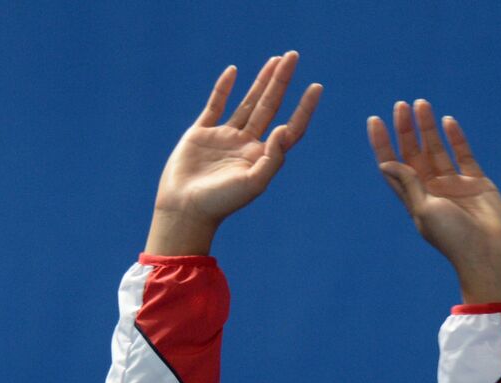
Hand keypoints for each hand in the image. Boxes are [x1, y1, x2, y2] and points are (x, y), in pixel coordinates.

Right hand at [145, 52, 321, 254]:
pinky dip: (223, 88)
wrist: (185, 208)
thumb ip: (271, 159)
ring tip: (276, 60)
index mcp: (261, 158)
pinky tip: (233, 71)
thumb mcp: (252, 184)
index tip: (316, 87)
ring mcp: (224, 138)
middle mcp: (246, 145)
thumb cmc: (220, 202)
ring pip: (247, 102)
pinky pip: (215, 105)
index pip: (289, 129)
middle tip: (293, 55)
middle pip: (270, 107)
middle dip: (282, 81)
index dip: (304, 109)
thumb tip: (283, 130)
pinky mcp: (201, 133)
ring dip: (262, 81)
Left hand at [367, 102, 500, 303]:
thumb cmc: (452, 237)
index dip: (383, 145)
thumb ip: (408, 184)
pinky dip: (456, 138)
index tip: (374, 121)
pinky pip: (463, 154)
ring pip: (437, 149)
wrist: (487, 252)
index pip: (394, 167)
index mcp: (415, 200)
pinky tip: (447, 121)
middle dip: (406, 130)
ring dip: (428, 128)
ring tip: (421, 103)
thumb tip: (385, 163)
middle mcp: (432, 191)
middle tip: (400, 106)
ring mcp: (454, 185)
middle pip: (414, 154)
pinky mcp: (476, 182)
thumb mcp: (424, 209)